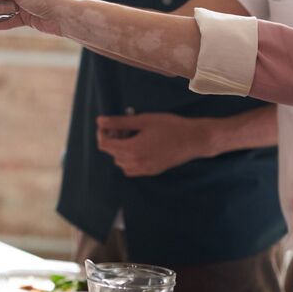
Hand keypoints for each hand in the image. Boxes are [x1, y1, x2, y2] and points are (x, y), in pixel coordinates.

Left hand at [95, 112, 213, 176]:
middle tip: (125, 125)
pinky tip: (139, 145)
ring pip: (121, 162)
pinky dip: (129, 159)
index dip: (103, 133)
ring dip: (121, 149)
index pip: (105, 145)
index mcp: (132, 150)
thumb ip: (119, 122)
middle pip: (112, 153)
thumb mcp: (142, 120)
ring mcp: (145, 170)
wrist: (193, 139)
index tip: (109, 123)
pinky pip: (132, 169)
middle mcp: (136, 163)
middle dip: (113, 138)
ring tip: (133, 134)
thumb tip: (99, 121)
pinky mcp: (152, 171)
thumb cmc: (169, 126)